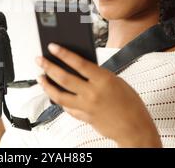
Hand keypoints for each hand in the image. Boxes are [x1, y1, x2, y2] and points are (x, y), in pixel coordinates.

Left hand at [36, 43, 160, 147]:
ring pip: (60, 95)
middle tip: (39, 60)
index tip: (52, 46)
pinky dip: (60, 100)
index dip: (64, 54)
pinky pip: (67, 108)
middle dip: (48, 67)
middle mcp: (93, 93)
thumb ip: (98, 75)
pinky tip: (54, 94)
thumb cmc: (130, 103)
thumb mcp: (117, 81)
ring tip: (40, 77)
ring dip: (47, 85)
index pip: (79, 63)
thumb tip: (78, 66)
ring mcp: (87, 107)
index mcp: (104, 80)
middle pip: (64, 78)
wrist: (135, 129)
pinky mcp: (84, 118)